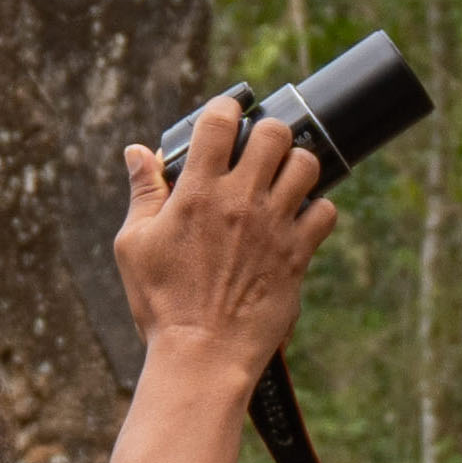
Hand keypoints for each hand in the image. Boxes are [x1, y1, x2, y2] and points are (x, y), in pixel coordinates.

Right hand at [110, 94, 336, 389]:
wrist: (202, 355)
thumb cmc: (162, 303)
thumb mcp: (134, 244)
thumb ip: (143, 192)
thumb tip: (137, 152)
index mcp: (197, 191)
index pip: (219, 122)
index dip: (226, 107)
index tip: (229, 111)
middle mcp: (240, 200)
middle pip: (274, 133)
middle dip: (269, 132)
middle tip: (261, 148)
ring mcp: (274, 225)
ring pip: (306, 166)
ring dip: (297, 166)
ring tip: (284, 179)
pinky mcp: (298, 254)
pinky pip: (326, 212)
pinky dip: (318, 210)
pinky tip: (300, 219)